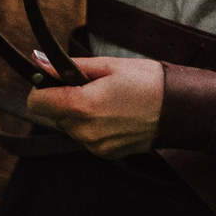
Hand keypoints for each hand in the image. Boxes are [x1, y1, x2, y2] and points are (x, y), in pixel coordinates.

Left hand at [25, 53, 162, 157]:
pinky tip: (114, 115)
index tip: (59, 80)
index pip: (37, 103)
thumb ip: (69, 66)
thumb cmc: (146, 81)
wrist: (179, 108)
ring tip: (107, 100)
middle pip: (54, 115)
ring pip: (70, 127)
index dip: (44, 88)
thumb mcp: (107, 65)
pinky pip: (86, 138)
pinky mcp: (106, 154)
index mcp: (81, 106)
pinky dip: (93, 126)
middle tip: (93, 87)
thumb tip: (39, 61)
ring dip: (79, 114)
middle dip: (65, 100)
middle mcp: (84, 131)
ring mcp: (95, 146)